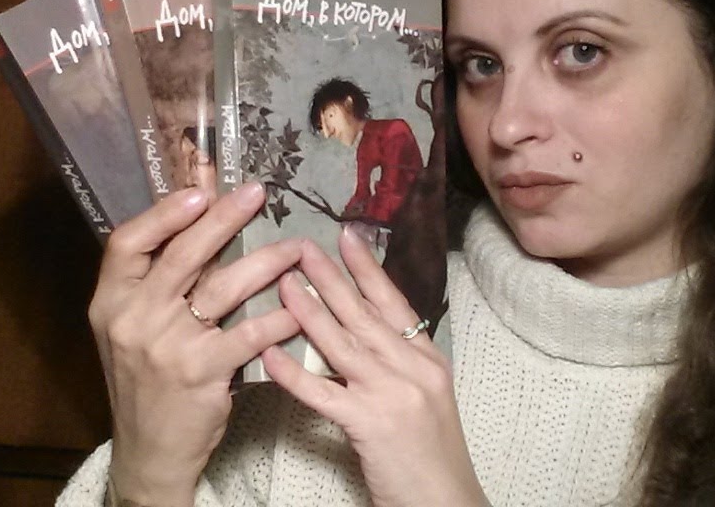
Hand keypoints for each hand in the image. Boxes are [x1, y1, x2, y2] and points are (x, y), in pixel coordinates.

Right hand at [88, 183, 301, 505]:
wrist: (149, 449)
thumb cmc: (146, 379)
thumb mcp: (131, 328)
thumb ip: (154, 284)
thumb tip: (197, 223)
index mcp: (111, 302)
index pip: (126, 243)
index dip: (163, 213)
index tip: (200, 191)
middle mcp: (133, 320)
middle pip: (182, 256)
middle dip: (224, 219)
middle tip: (258, 194)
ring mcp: (166, 348)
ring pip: (223, 289)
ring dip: (265, 263)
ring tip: (295, 248)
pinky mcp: (201, 374)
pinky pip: (249, 334)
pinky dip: (279, 319)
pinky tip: (301, 308)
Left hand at [261, 230, 486, 506]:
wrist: (445, 501)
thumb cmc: (432, 456)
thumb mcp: (427, 398)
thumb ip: (399, 364)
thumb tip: (363, 332)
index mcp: (427, 359)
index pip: (394, 302)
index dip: (368, 269)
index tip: (348, 235)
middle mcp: (413, 369)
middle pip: (364, 314)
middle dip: (331, 278)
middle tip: (302, 247)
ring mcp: (392, 394)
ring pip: (343, 344)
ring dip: (309, 312)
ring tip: (283, 284)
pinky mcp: (369, 425)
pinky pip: (322, 392)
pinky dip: (294, 372)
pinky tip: (270, 354)